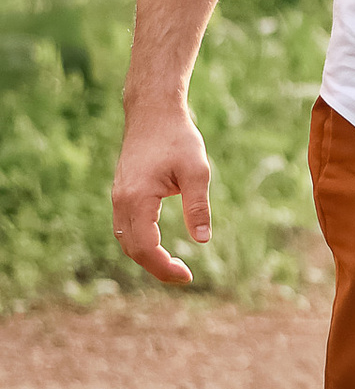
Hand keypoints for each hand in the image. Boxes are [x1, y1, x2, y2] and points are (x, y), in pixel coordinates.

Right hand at [113, 97, 212, 289]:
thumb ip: (198, 205)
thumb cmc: (177, 138)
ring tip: (173, 266)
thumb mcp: (196, 171)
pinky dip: (140, 243)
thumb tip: (202, 241)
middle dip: (156, 268)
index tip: (187, 276)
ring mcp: (118, 197)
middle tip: (184, 276)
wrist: (153, 112)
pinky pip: (126, 228)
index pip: (145, 247)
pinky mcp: (122, 193)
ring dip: (146, 257)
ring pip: (125, 240)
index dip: (163, 267)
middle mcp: (121, 201)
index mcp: (137, 198)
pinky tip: (159, 246)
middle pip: (131, 249)